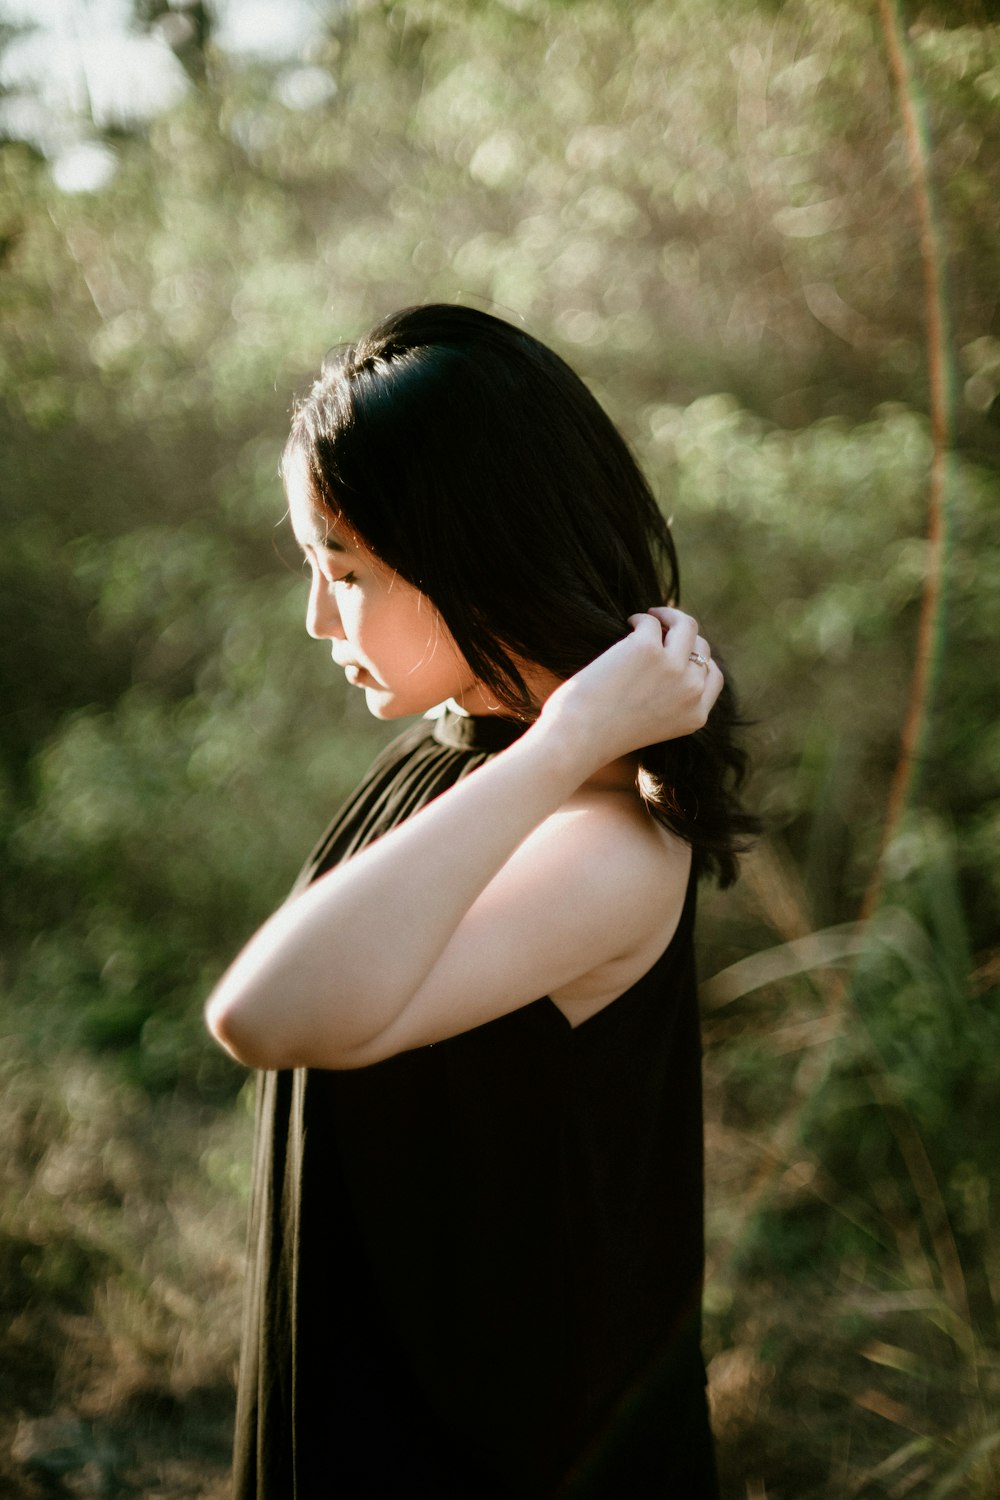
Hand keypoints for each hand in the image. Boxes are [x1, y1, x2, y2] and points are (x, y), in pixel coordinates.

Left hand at [538, 607, 723, 770]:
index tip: (679, 651)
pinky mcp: (647, 648)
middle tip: (661, 630)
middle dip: (683, 636)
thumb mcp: (652, 724)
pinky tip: (626, 623)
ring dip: (669, 616)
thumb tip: (670, 662)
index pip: (713, 677)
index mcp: (695, 715)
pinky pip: (651, 622)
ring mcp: (672, 668)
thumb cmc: (602, 734)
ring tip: (650, 616)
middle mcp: (691, 691)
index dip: (698, 659)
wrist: (579, 738)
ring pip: (686, 625)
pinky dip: (640, 619)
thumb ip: (669, 701)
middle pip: (702, 648)